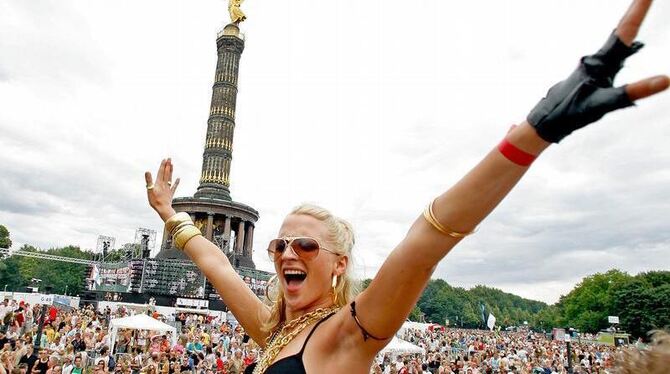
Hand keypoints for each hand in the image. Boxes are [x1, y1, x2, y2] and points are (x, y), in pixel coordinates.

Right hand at [145, 158, 180, 220]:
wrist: (163, 209)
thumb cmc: (155, 201)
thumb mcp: (149, 190)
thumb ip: (149, 181)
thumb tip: (147, 171)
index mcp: (159, 183)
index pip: (161, 172)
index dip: (163, 165)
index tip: (165, 159)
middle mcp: (164, 184)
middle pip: (166, 173)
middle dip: (168, 165)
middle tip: (169, 158)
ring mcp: (168, 189)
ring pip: (170, 178)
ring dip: (171, 171)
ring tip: (172, 165)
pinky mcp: (170, 193)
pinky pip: (174, 186)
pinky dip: (176, 182)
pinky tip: (178, 178)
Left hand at [527, 0, 668, 142]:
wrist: (547, 120)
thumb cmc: (573, 111)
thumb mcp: (605, 104)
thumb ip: (634, 92)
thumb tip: (666, 80)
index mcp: (600, 62)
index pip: (624, 32)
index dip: (637, 12)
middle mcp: (595, 60)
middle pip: (619, 34)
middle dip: (634, 14)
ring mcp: (591, 67)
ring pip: (614, 46)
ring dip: (627, 30)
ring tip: (639, 11)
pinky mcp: (589, 76)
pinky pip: (609, 58)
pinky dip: (621, 48)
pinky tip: (626, 50)